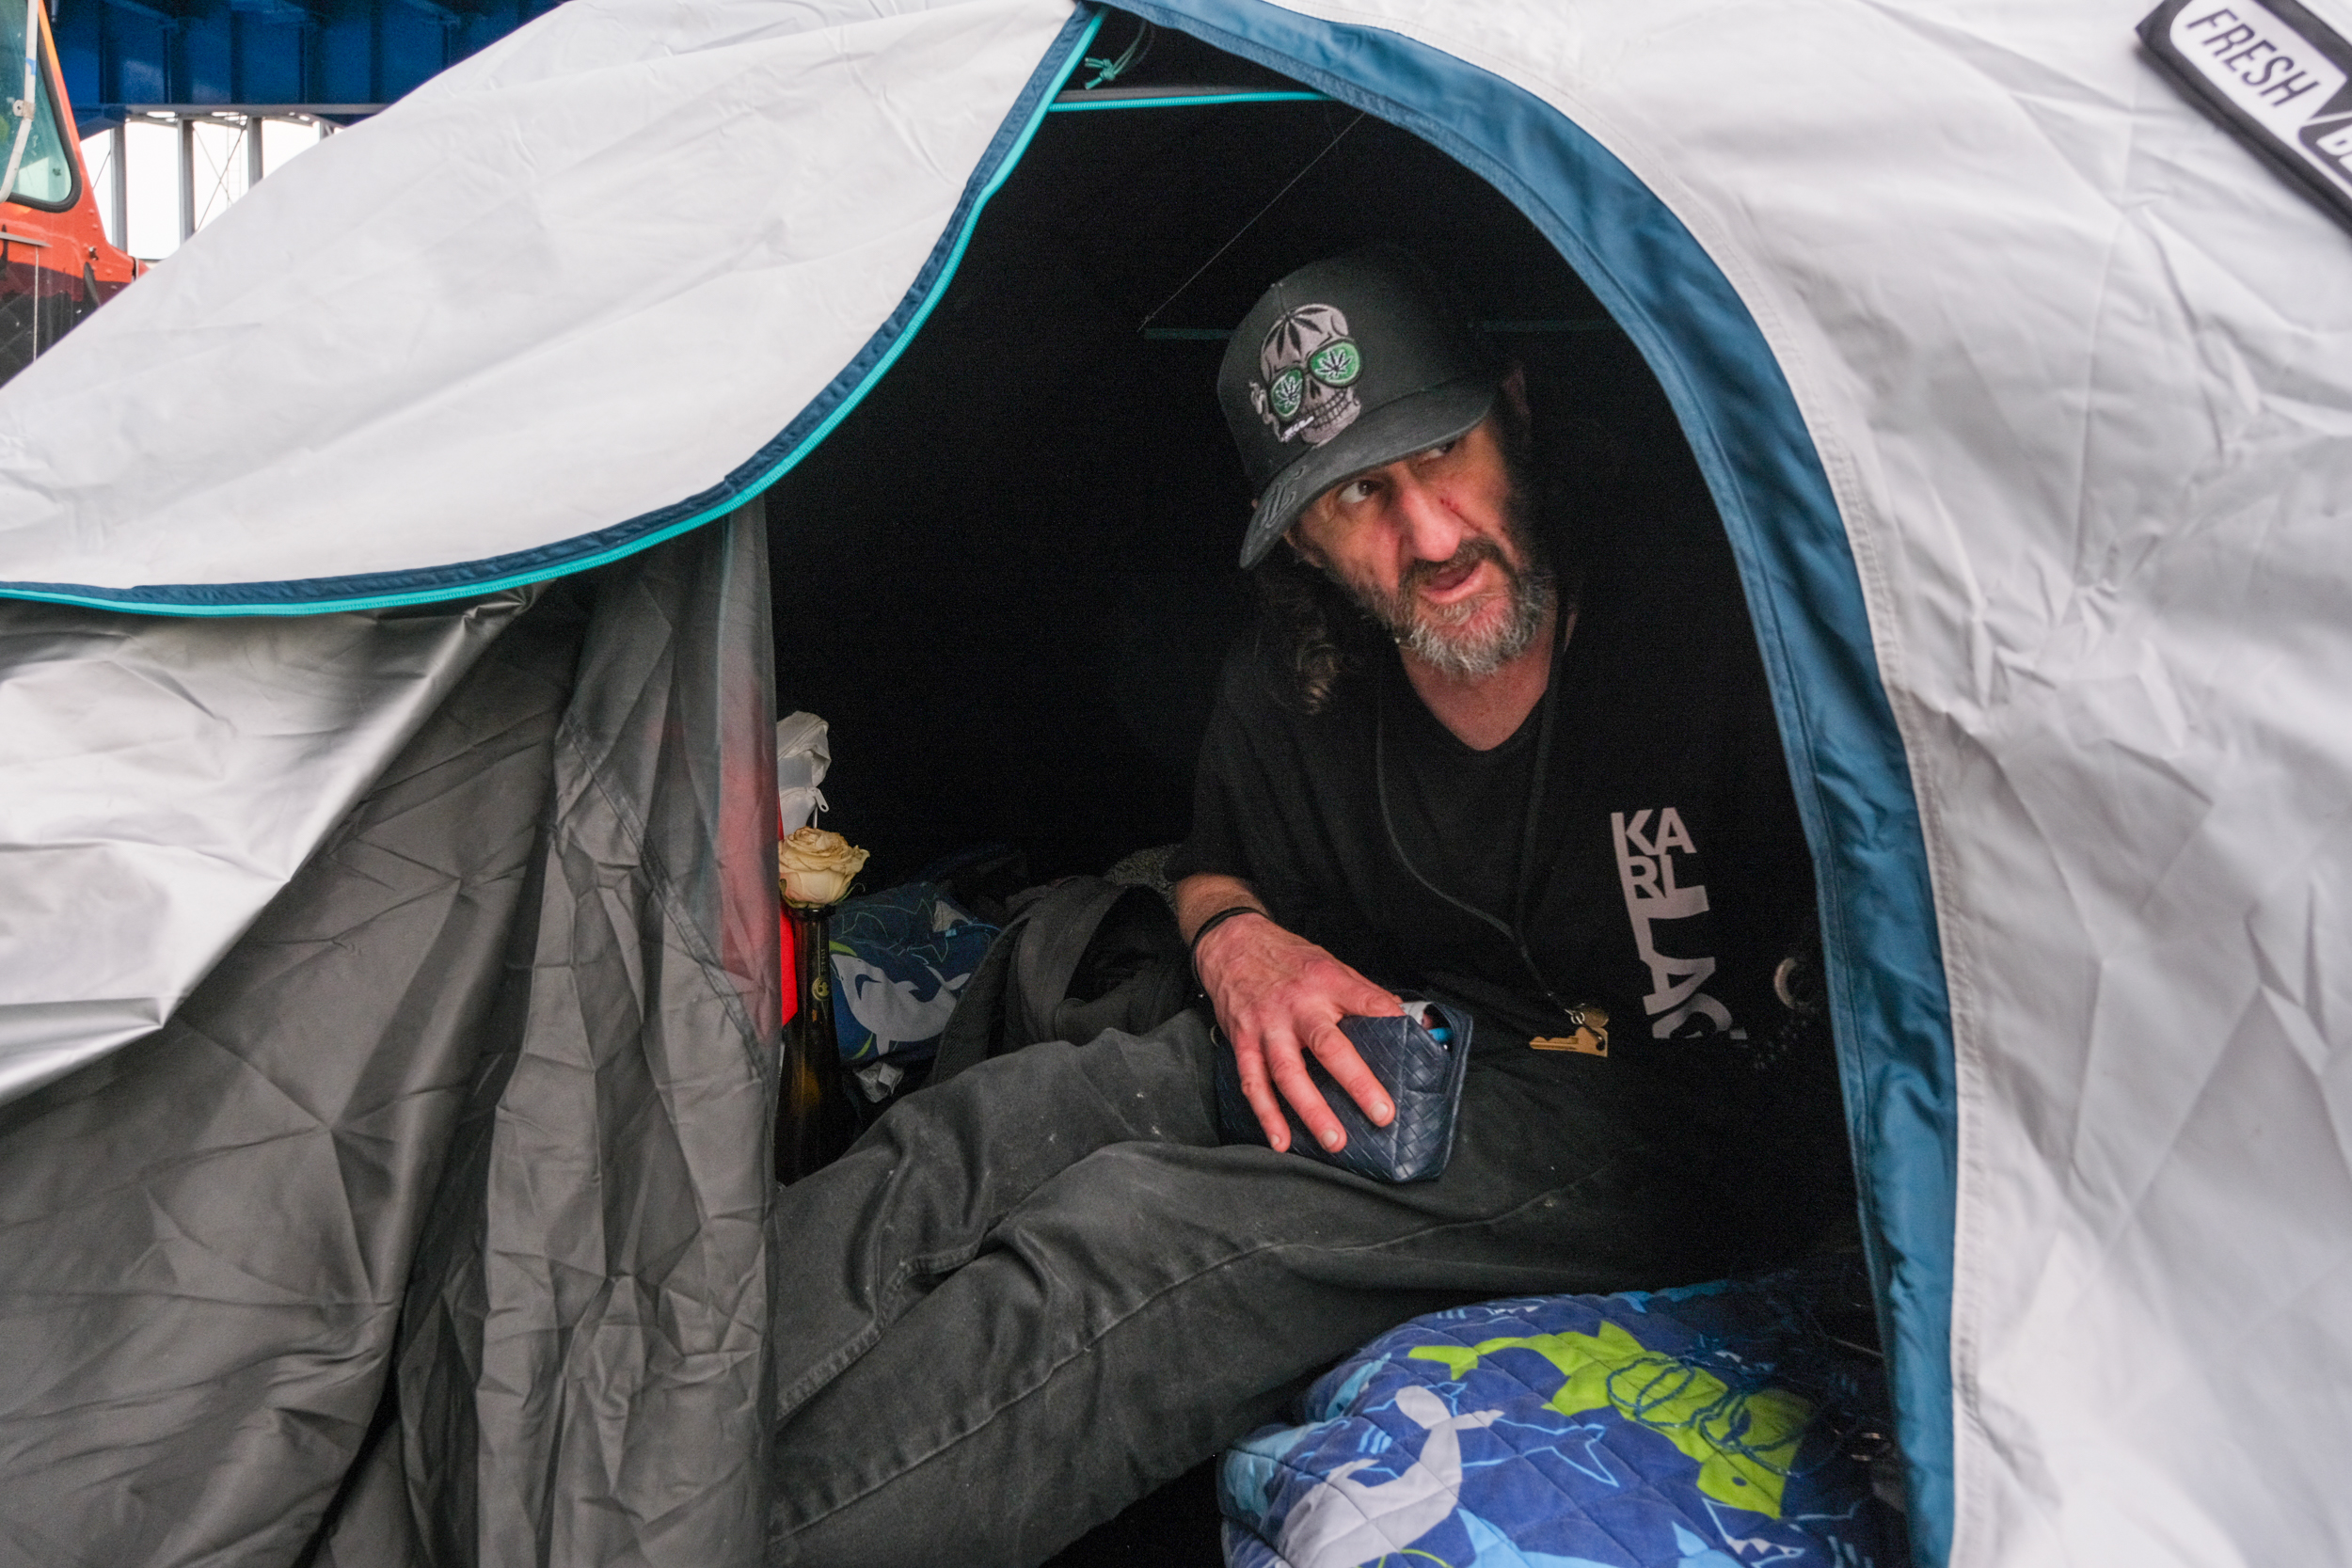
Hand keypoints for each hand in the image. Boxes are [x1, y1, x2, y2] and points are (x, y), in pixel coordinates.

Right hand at [1193, 910, 1401, 1153]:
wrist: (1232, 943)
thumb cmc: (1286, 958)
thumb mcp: (1328, 962)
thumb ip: (1362, 992)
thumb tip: (1403, 1016)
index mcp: (1326, 982)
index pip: (1366, 1000)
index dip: (1390, 1020)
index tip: (1416, 1041)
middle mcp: (1297, 1006)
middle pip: (1329, 1047)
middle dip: (1357, 1082)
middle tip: (1381, 1113)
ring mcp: (1268, 1027)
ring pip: (1289, 1073)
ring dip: (1311, 1110)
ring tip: (1335, 1140)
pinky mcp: (1243, 1042)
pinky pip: (1253, 1083)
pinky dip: (1266, 1115)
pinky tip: (1281, 1140)